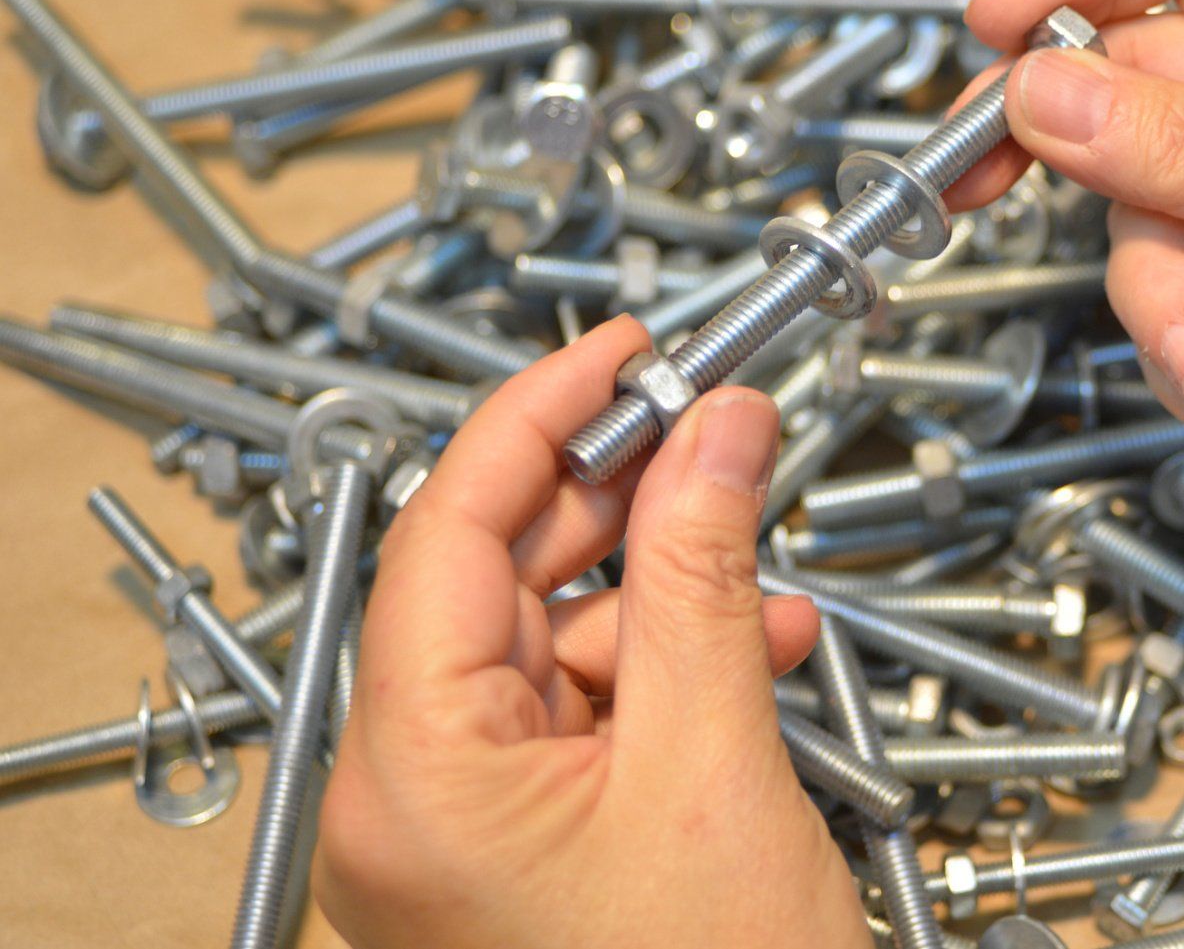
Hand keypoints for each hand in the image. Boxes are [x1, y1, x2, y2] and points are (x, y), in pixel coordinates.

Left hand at [314, 319, 867, 948]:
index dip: (533, 417)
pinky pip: (589, 708)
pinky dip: (671, 667)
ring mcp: (467, 827)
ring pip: (555, 640)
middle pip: (497, 578)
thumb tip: (716, 432)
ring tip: (760, 585)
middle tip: (708, 434)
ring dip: (666, 595)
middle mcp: (412, 799)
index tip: (615, 352)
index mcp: (412, 777)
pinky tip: (749, 653)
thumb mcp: (713, 760)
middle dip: (617, 503)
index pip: (443, 531)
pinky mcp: (528, 843)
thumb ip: (708, 572)